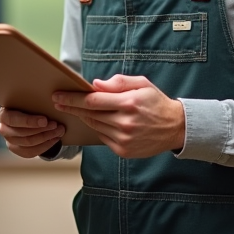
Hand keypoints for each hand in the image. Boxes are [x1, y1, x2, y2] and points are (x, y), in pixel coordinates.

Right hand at [0, 107, 65, 158]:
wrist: (27, 119)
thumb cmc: (28, 107)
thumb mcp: (28, 103)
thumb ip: (32, 103)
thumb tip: (51, 100)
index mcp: (3, 114)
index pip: (13, 119)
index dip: (29, 121)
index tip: (45, 120)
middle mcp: (3, 129)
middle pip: (22, 133)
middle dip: (42, 129)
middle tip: (56, 125)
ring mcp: (9, 141)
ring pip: (29, 142)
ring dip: (47, 137)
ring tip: (59, 131)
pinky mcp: (17, 150)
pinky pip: (32, 151)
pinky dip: (46, 145)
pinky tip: (55, 139)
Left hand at [52, 74, 184, 158]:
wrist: (175, 127)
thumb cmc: (156, 102)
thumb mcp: (142, 84)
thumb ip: (118, 83)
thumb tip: (95, 85)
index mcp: (129, 104)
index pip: (92, 100)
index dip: (72, 98)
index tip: (58, 95)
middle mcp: (125, 123)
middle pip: (89, 114)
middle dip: (71, 107)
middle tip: (58, 101)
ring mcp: (124, 139)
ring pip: (94, 126)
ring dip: (84, 117)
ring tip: (77, 109)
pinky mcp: (123, 150)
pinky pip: (102, 137)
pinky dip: (97, 128)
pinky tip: (97, 120)